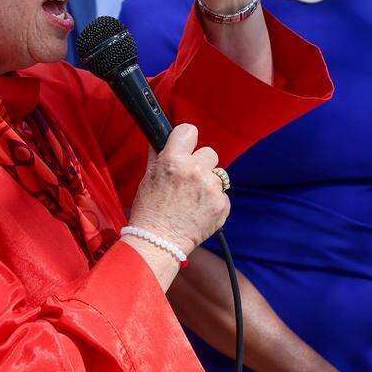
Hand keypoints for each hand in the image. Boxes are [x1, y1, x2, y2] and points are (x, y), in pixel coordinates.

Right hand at [127, 123, 228, 256]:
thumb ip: (157, 155)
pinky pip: (222, 195)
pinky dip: (213, 202)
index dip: (187, 139)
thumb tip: (159, 138)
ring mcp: (211, 189)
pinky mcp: (222, 205)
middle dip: (200, 164)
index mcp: (174, 160)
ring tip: (192, 200)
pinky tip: (199, 211)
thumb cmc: (149, 210)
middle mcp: (195, 171)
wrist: (159, 241)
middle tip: (188, 181)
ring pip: (217, 175)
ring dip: (207, 184)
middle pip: (209, 153)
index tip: (186, 147)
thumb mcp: (148, 178)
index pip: (189, 130)